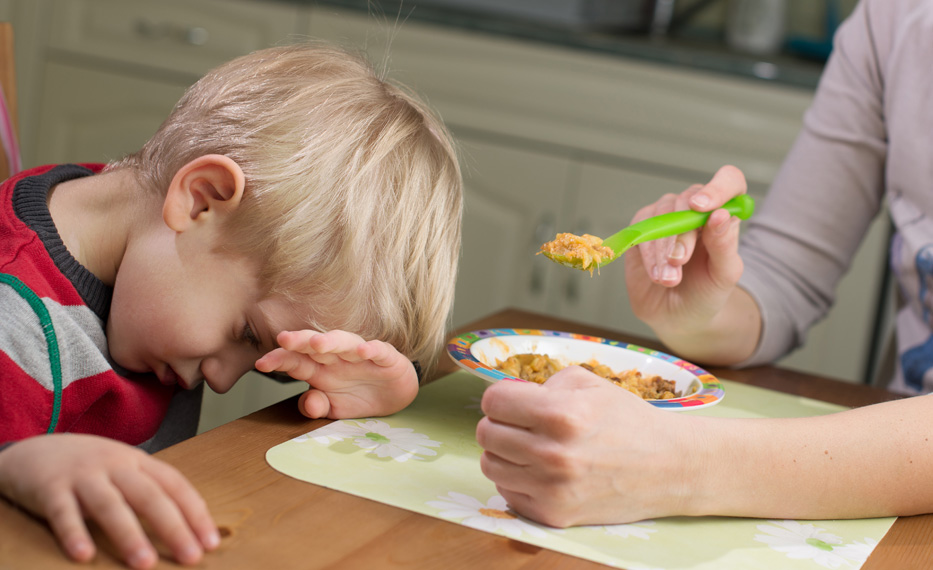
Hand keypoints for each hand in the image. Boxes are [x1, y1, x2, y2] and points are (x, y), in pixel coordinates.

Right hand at [0, 434, 218, 568]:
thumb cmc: (89, 468)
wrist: (33, 449)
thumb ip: (150, 492)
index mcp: (138, 462)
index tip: (210, 542)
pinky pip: (62, 513)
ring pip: (110, 504)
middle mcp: (114, 465)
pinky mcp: (49, 488)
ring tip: (145, 564)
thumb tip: (187, 529)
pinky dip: (74, 533)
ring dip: (129, 534)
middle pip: (149, 496)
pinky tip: (84, 556)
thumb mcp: (123, 471)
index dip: (194, 513)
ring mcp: (82, 475)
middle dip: (172, 527)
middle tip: (190, 557)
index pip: (174, 485)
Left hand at [254, 329, 418, 418]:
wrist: (395, 395)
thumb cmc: (359, 397)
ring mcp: (360, 355)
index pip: (295, 361)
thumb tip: (307, 403)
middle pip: (315, 345)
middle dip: (300, 341)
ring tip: (318, 344)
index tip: (261, 363)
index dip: (279, 359)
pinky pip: (379, 350)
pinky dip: (372, 349)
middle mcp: (337, 358)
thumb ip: (316, 406)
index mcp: (320, 369)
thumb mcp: (334, 409)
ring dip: (331, 341)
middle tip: (284, 339)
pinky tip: (364, 351)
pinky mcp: (386, 357)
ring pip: (344, 342)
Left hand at [476, 367, 694, 526]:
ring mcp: (551, 489)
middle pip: (486, 433)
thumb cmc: (627, 421)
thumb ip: (543, 384)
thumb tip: (509, 396)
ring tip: (530, 446)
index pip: (493, 402)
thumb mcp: (588, 383)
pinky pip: (507, 492)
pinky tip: (541, 470)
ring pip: (490, 464)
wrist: (668, 467)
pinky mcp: (553, 514)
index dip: (501, 397)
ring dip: (504, 452)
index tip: (513, 400)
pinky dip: (517, 479)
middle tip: (522, 423)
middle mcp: (553, 454)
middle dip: (500, 423)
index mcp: (561, 414)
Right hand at [625, 165, 748, 342]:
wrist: (678, 316)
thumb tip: (720, 215)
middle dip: (682, 234)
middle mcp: (694, 209)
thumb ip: (725, 245)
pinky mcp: (642, 229)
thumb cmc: (706, 293)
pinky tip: (656, 274)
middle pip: (687, 200)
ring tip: (669, 279)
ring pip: (661, 214)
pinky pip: (641, 229)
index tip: (702, 207)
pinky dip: (648, 254)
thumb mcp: (724, 275)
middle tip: (679, 262)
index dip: (718, 187)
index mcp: (723, 214)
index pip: (728, 181)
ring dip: (662, 250)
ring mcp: (666, 216)